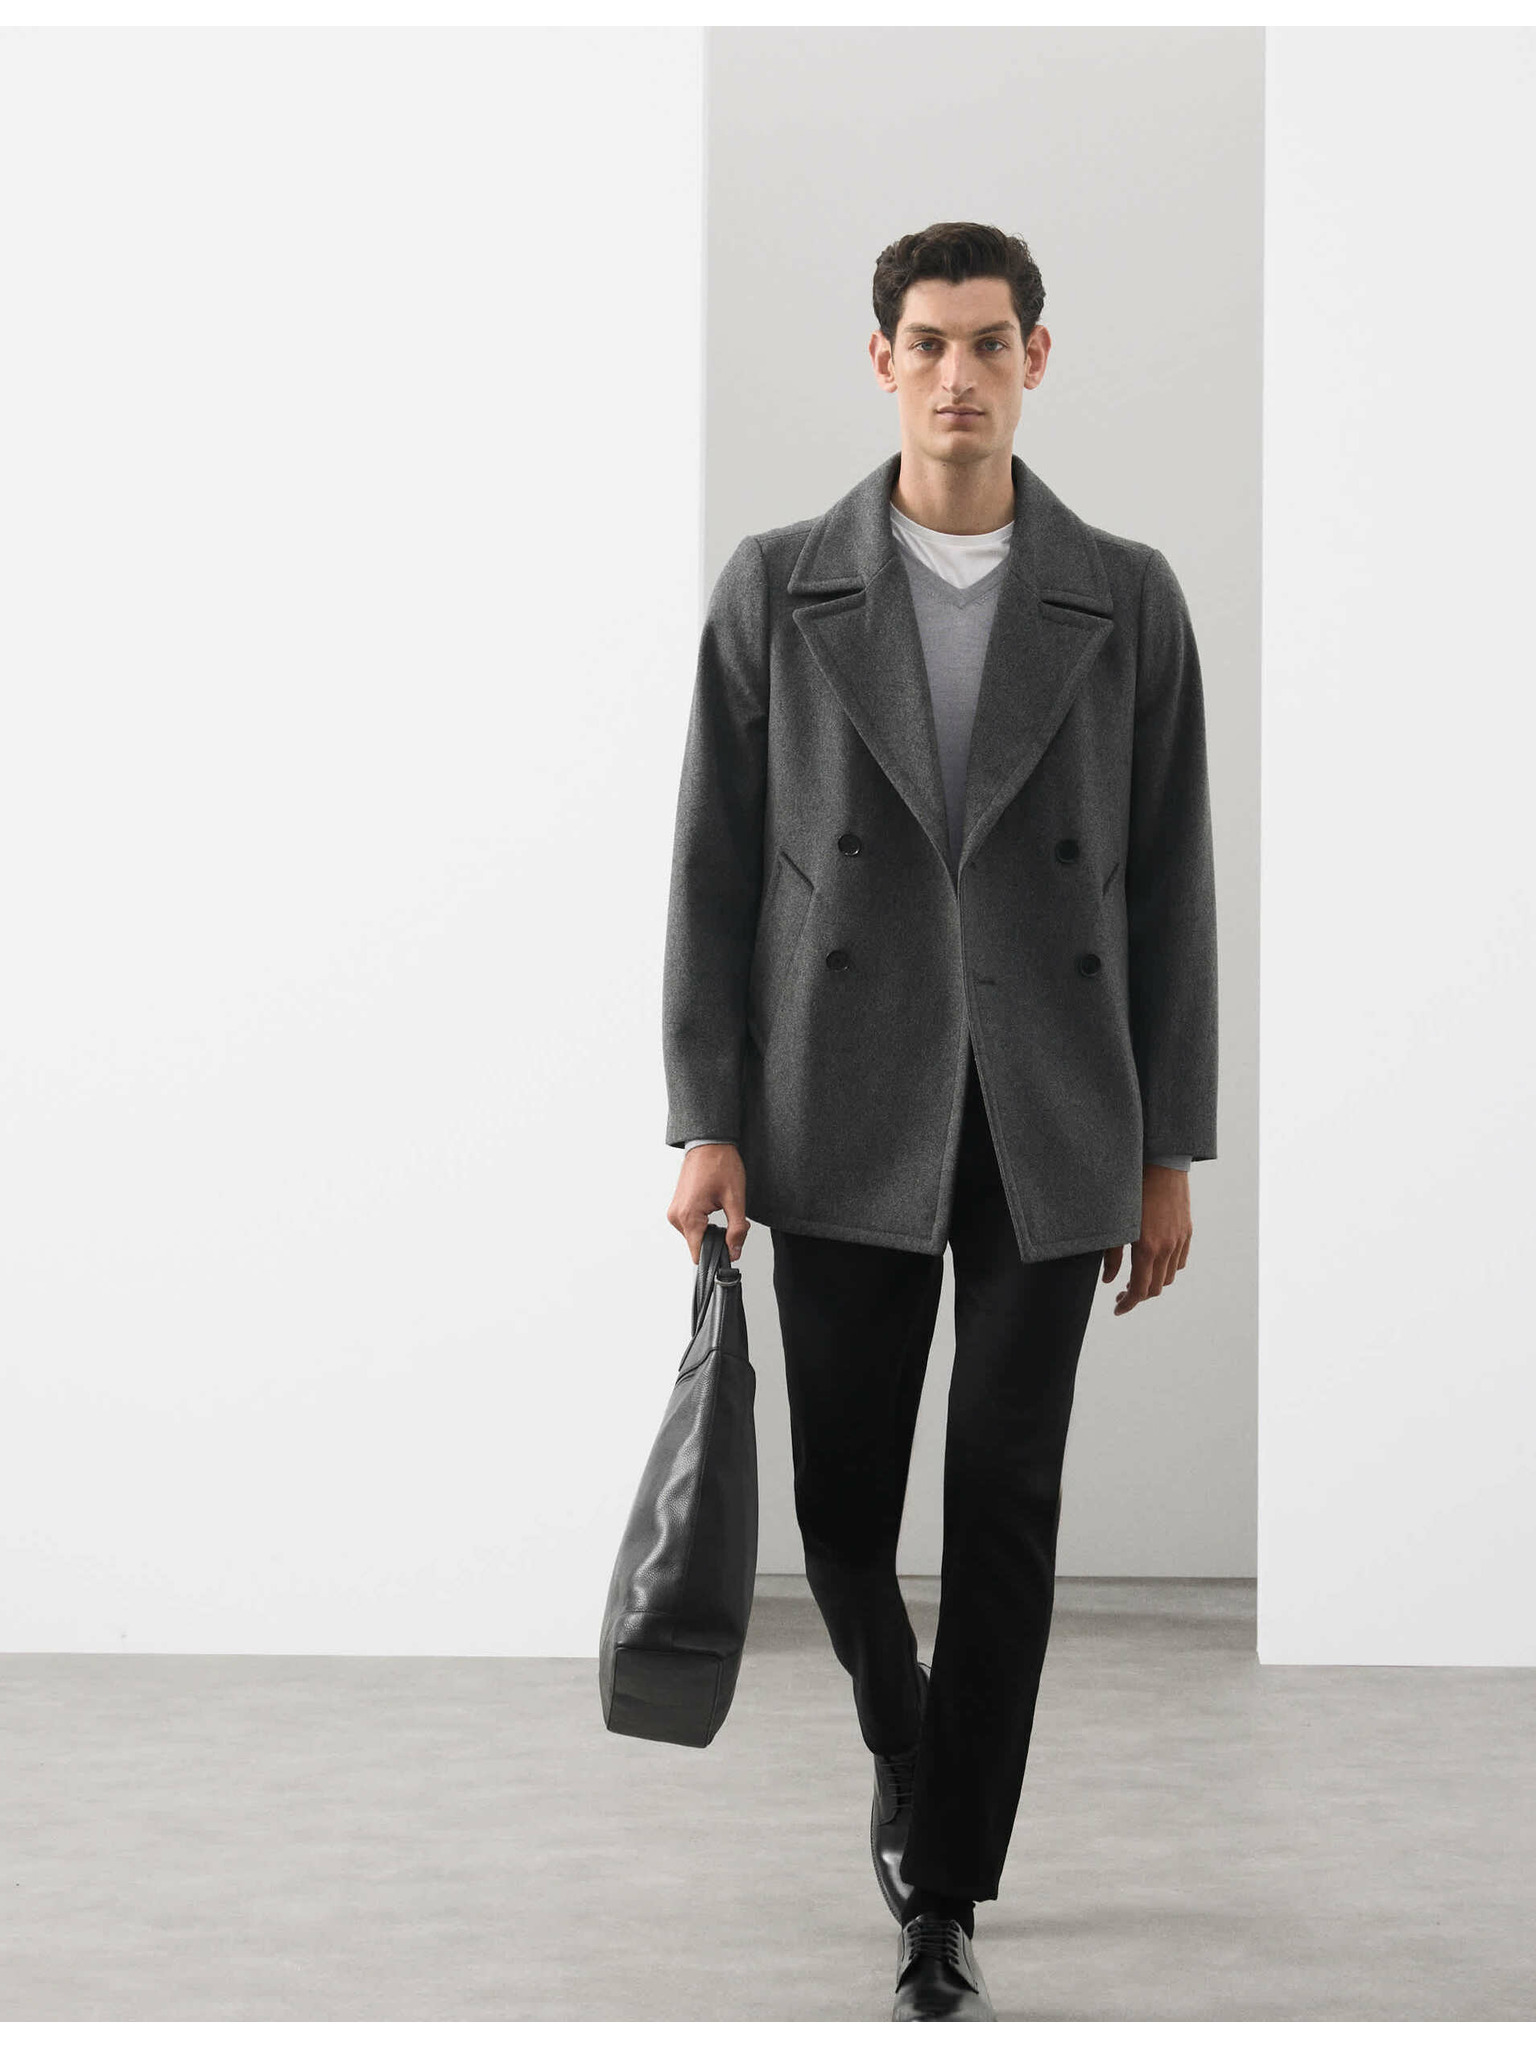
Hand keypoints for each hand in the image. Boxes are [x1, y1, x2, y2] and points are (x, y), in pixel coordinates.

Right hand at [667, 1144, 748, 1264]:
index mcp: (688, 1216)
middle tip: (729, 1218)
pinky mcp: (677, 1205)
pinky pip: (691, 1224)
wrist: (709, 1142)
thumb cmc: (720, 1164)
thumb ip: (737, 1230)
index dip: (715, 1255)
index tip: (728, 1251)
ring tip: (720, 1206)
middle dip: (717, 1239)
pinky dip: (704, 1221)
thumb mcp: (735, 1199)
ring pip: (695, 1235)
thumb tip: (734, 1251)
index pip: (698, 1254)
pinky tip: (712, 1205)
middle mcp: (676, 1215)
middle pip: (697, 1245)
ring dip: (710, 1229)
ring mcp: (675, 1210)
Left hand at [1101, 1164, 1190, 1313]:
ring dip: (1153, 1283)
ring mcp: (1180, 1241)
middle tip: (1121, 1293)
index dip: (1128, 1304)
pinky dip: (1167, 1269)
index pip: (1139, 1290)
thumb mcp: (1115, 1224)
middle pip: (1155, 1288)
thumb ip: (1111, 1256)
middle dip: (1138, 1296)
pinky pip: (1180, 1261)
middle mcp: (1167, 1248)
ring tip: (1136, 1277)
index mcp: (1147, 1248)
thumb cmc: (1131, 1190)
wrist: (1161, 1164)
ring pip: (1169, 1277)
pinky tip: (1154, 1262)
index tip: (1117, 1309)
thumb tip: (1108, 1281)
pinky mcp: (1187, 1231)